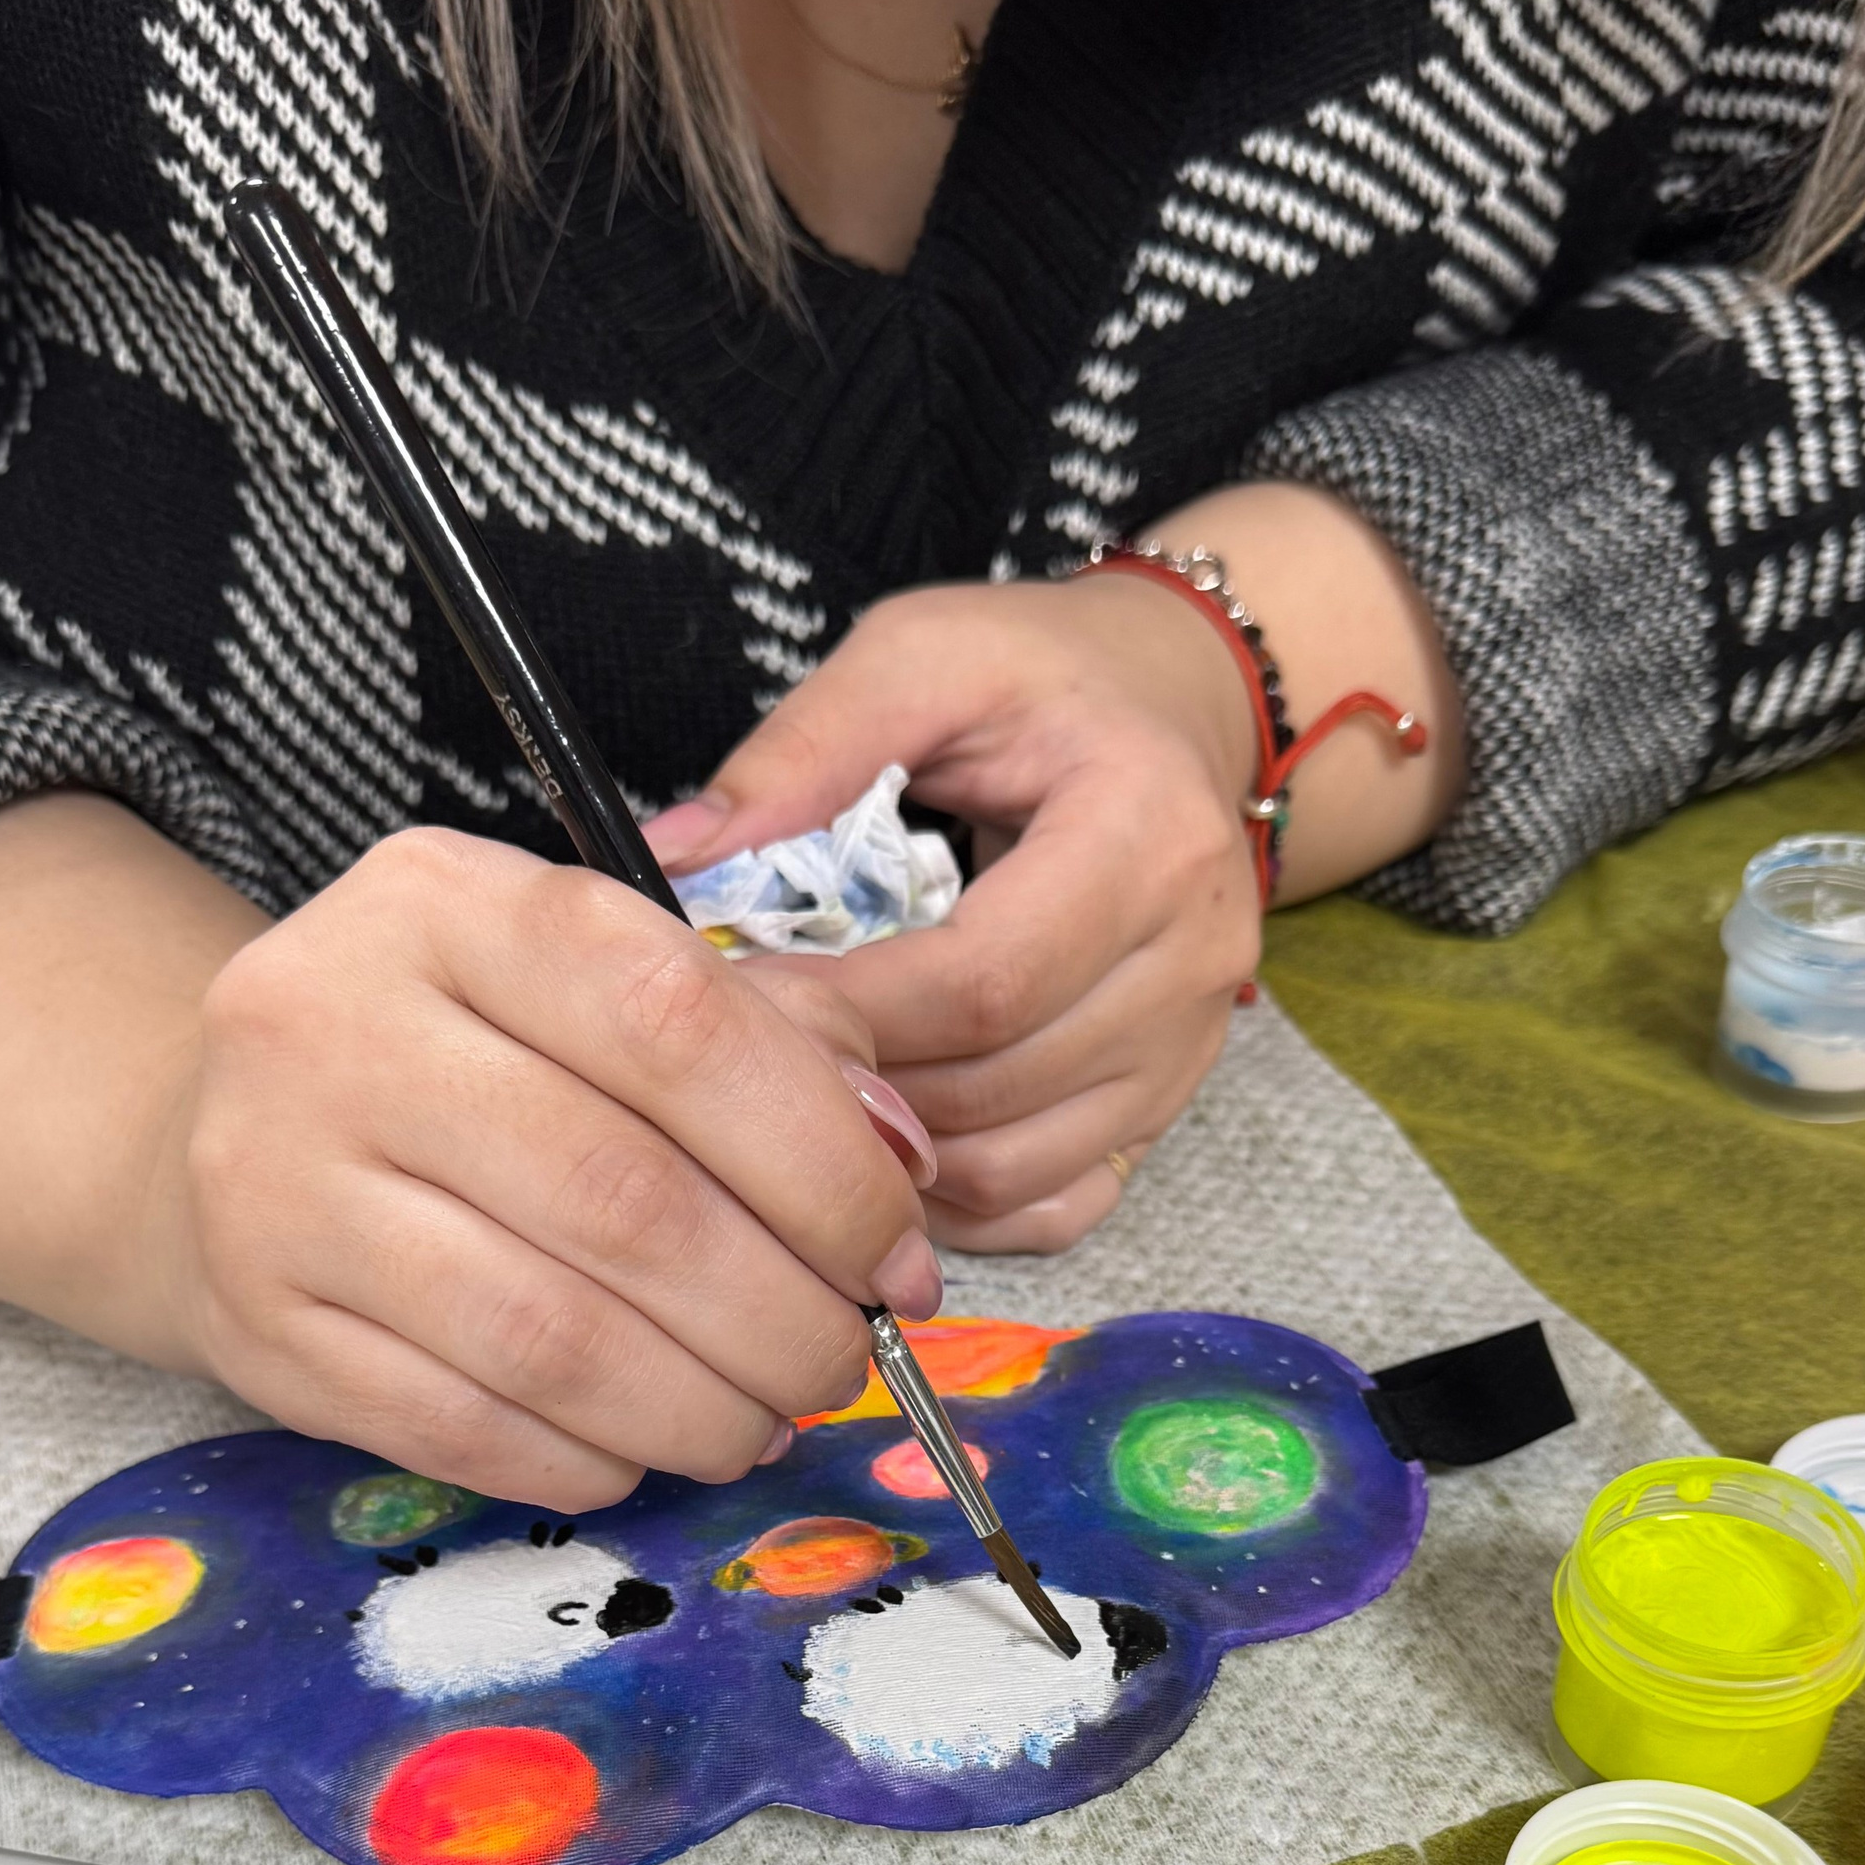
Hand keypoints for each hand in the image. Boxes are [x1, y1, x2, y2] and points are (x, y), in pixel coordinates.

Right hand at [148, 828, 940, 1509]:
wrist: (230, 1123)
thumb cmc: (467, 1052)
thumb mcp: (596, 987)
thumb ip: (766, 1046)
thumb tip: (899, 1163)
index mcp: (442, 901)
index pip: (674, 1022)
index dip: (821, 1159)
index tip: (898, 1251)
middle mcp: (331, 1022)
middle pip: (622, 1200)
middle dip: (780, 1312)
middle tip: (845, 1361)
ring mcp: (275, 1178)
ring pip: (548, 1337)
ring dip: (699, 1407)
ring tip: (765, 1418)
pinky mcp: (258, 1321)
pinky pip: (464, 1426)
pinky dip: (589, 1456)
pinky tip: (648, 1447)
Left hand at [650, 568, 1265, 1250]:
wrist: (1179, 709)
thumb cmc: (1048, 679)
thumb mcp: (924, 659)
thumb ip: (803, 752)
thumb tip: (672, 860)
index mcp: (1147, 837)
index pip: (983, 982)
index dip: (846, 1015)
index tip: (732, 1006)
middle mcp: (1191, 959)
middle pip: (994, 1088)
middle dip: (852, 1090)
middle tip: (737, 1064)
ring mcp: (1189, 1049)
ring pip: (1017, 1168)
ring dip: (890, 1159)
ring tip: (796, 1102)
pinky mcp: (1169, 1104)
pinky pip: (1055, 1205)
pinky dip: (958, 1203)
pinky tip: (885, 1150)